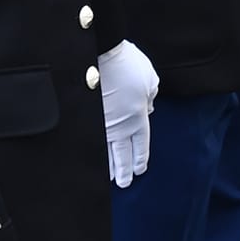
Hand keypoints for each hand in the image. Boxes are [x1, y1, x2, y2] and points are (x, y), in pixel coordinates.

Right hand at [97, 40, 158, 187]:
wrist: (101, 56)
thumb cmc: (128, 65)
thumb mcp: (150, 79)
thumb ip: (150, 96)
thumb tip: (147, 109)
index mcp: (139, 117)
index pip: (141, 144)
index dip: (140, 159)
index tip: (139, 170)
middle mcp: (121, 126)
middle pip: (124, 155)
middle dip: (125, 171)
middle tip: (124, 184)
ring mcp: (103, 125)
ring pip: (107, 153)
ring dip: (109, 167)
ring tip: (110, 179)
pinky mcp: (89, 119)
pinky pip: (94, 142)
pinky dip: (94, 154)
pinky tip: (93, 161)